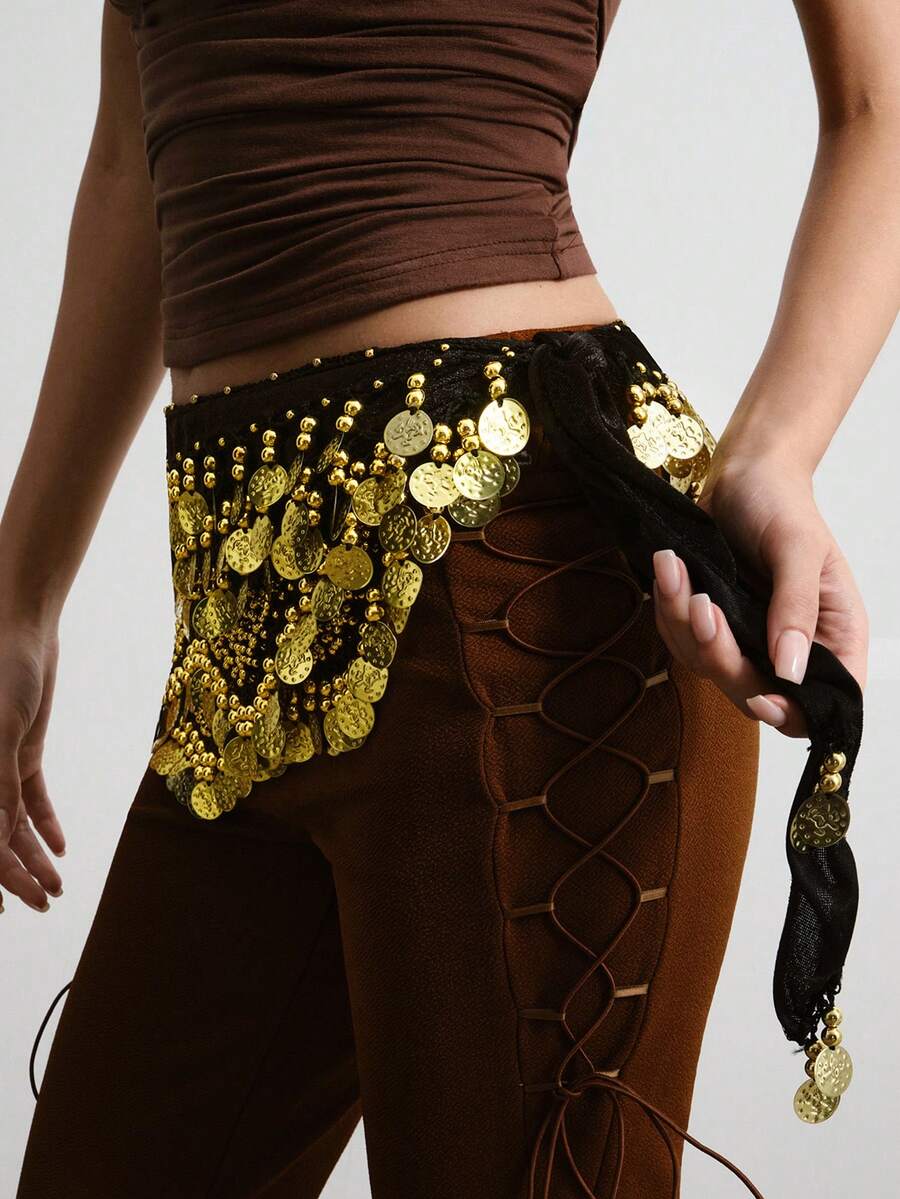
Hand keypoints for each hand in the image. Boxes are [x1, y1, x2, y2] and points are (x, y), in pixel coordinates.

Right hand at [0, 619, 64, 912]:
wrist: (21, 631)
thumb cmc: (4, 674)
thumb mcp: (3, 731)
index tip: (21, 903)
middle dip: (16, 875)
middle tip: (48, 902)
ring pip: (12, 824)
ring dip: (33, 856)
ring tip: (58, 885)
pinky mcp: (18, 752)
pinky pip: (29, 797)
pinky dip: (44, 823)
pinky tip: (59, 846)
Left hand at [650, 450, 868, 737]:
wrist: (745, 474)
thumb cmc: (782, 505)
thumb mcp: (798, 548)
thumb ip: (796, 609)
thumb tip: (791, 671)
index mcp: (832, 637)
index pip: (821, 702)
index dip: (792, 714)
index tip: (760, 696)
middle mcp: (790, 647)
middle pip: (753, 691)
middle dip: (721, 656)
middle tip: (702, 606)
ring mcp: (747, 639)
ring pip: (708, 666)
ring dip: (684, 624)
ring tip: (676, 571)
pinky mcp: (709, 624)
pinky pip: (680, 640)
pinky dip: (668, 610)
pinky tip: (667, 570)